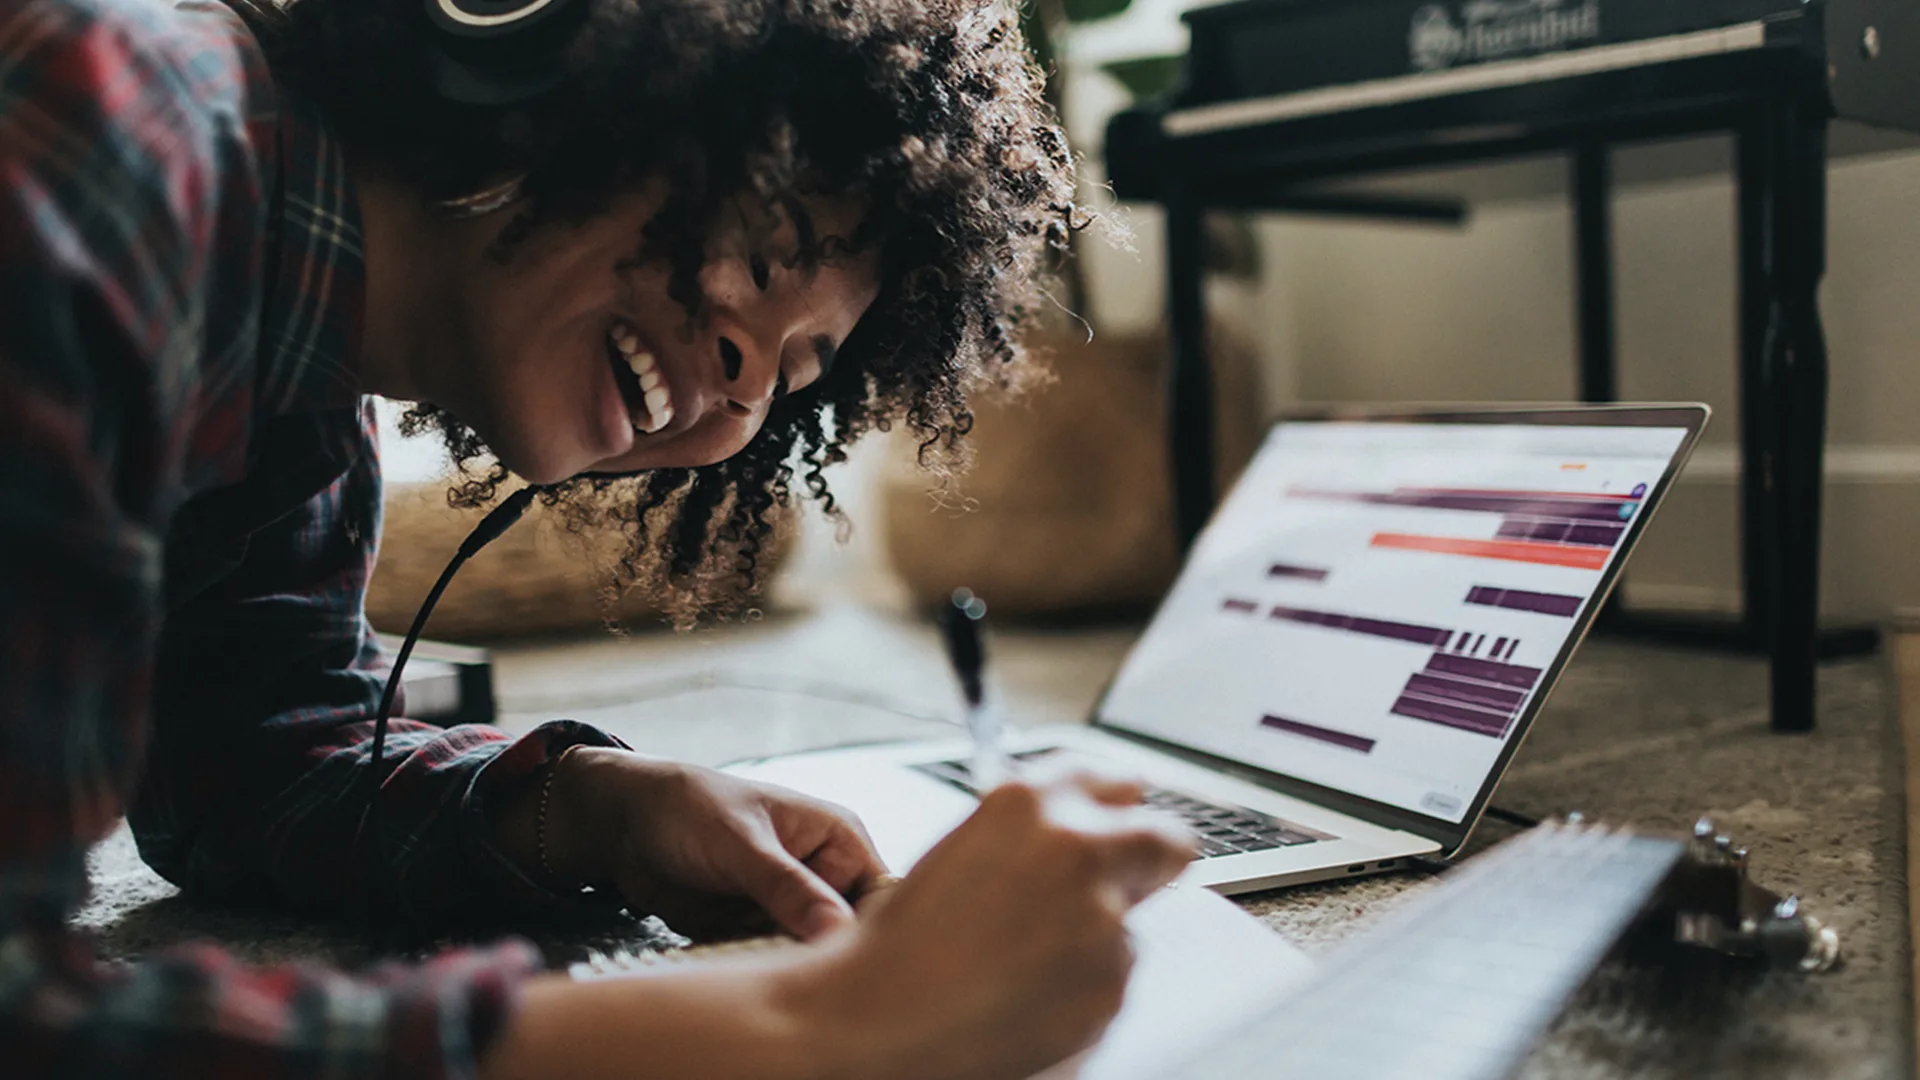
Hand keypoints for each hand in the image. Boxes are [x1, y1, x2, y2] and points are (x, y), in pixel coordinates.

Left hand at [500, 747, 889, 940]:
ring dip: (785, 964)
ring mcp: (789, 908)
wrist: (624, 823)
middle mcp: (822, 876)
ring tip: (752, 954)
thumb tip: (838, 932)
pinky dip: (755, 968)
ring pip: (808, 955)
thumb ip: (790, 888)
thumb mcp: (743, 845)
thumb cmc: (691, 808)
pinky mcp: (756, 932)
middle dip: (821, 954)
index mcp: (839, 841)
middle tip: (787, 962)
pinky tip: (735, 960)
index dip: (870, 932)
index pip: (879, 896)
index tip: (844, 961)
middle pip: (846, 934)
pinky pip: (771, 963)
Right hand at [785, 771, 1196, 1079]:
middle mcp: (1076, 848)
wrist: (883, 1018)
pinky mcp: (1112, 980)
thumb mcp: (965, 848)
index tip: (1125, 818)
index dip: (1120, 808)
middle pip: (1165, 839)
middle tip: (1125, 884)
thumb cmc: (905, 943)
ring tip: (1026, 961)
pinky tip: (1030, 991)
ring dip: (1100, 935)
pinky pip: (1117, 976)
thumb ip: (1036, 828)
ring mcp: (1102, 916)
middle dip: (1151, 860)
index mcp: (1030, 802)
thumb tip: (1088, 823)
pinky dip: (1087, 984)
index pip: (1113, 781)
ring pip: (1133, 922)